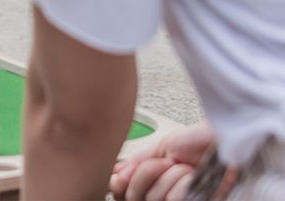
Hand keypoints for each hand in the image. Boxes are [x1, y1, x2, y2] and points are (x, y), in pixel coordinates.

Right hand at [110, 122, 234, 200]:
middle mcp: (163, 193)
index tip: (122, 174)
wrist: (221, 141)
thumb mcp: (161, 147)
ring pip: (154, 198)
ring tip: (186, 168)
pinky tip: (195, 177)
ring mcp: (179, 200)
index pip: (123, 192)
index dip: (121, 183)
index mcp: (152, 180)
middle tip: (168, 161)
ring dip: (170, 176)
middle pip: (134, 195)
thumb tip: (115, 171)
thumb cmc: (196, 142)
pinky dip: (184, 184)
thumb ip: (138, 161)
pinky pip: (174, 200)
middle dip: (149, 171)